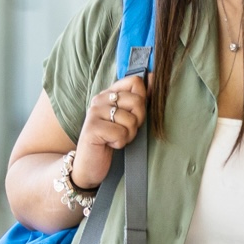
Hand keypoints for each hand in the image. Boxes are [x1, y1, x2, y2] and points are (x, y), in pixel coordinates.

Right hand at [71, 74, 150, 189]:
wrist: (89, 166)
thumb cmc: (110, 141)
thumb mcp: (127, 119)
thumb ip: (138, 100)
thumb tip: (153, 78)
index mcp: (109, 94)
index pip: (135, 82)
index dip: (142, 100)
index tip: (134, 115)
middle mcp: (100, 99)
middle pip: (137, 100)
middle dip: (137, 121)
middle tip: (125, 131)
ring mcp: (94, 113)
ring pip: (130, 120)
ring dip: (128, 135)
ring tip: (116, 139)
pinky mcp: (92, 128)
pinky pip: (121, 133)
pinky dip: (120, 143)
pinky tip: (110, 144)